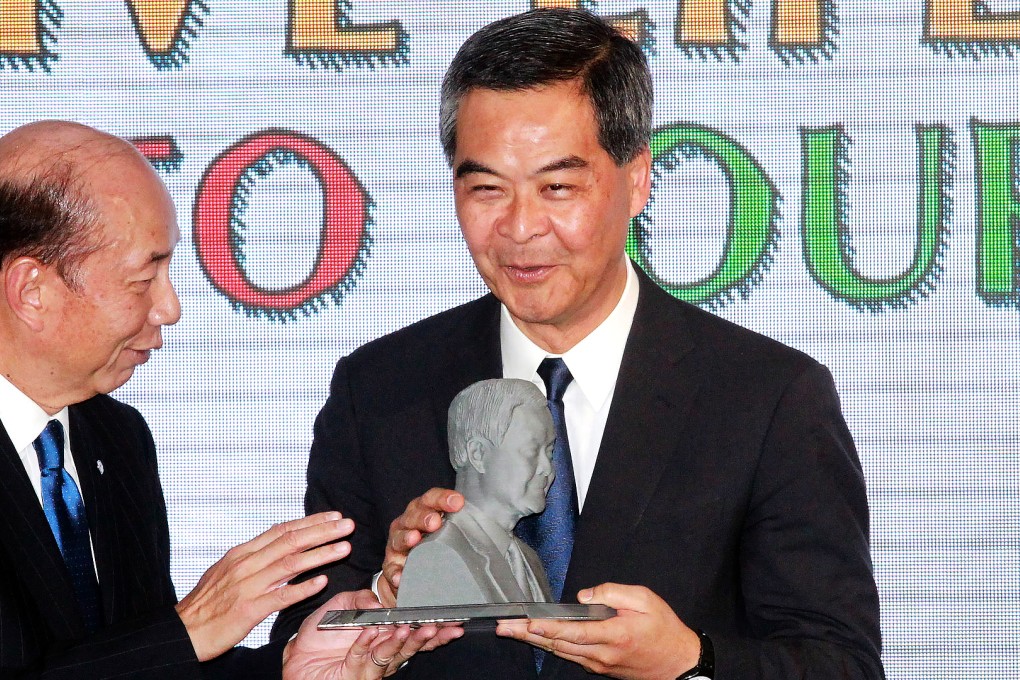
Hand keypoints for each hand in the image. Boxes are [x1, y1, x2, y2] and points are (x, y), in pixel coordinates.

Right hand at [176, 512, 354, 660]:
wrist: (183, 631)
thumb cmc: (206, 603)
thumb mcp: (227, 570)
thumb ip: (254, 556)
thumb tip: (277, 543)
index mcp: (243, 553)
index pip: (282, 530)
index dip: (310, 521)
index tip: (333, 516)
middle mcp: (247, 564)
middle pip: (291, 541)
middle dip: (323, 531)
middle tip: (347, 525)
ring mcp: (249, 585)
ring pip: (291, 564)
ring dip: (321, 554)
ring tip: (344, 548)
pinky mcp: (250, 609)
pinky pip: (281, 596)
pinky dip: (303, 587)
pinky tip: (321, 581)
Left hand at [283, 589, 463, 679]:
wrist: (296, 657)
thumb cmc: (321, 634)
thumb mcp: (341, 605)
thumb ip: (360, 598)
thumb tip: (379, 600)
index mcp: (385, 634)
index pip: (414, 630)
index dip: (434, 627)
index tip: (451, 619)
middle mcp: (382, 652)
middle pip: (411, 646)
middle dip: (428, 637)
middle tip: (441, 627)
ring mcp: (370, 666)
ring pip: (393, 655)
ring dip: (405, 641)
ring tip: (414, 629)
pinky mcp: (355, 674)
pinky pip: (364, 658)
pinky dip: (367, 644)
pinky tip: (371, 632)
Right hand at [378, 488, 463, 606]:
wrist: (411, 571)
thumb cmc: (433, 546)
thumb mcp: (446, 533)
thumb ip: (461, 528)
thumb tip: (488, 529)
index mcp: (423, 512)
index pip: (431, 499)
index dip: (443, 498)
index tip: (457, 502)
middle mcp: (408, 524)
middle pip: (413, 515)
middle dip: (424, 517)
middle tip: (435, 522)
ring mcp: (397, 544)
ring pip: (399, 537)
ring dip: (406, 537)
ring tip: (414, 540)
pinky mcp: (391, 566)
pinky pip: (391, 569)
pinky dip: (395, 573)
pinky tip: (401, 576)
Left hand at [496, 583, 699, 679]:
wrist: (678, 662)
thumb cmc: (664, 628)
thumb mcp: (645, 600)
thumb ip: (613, 593)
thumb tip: (584, 595)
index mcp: (614, 635)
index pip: (573, 631)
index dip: (548, 627)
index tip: (527, 623)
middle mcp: (602, 654)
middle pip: (559, 644)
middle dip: (528, 635)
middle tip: (503, 627)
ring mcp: (599, 664)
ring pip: (561, 652)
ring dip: (535, 642)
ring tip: (512, 632)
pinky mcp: (600, 667)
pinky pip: (571, 656)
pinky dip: (552, 647)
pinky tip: (538, 639)